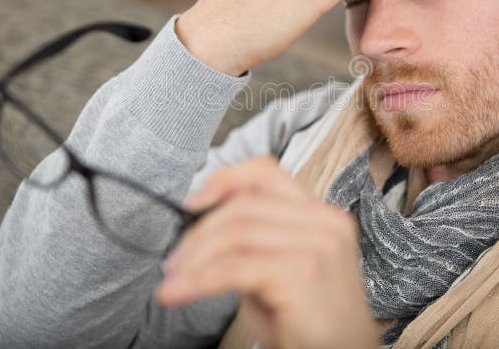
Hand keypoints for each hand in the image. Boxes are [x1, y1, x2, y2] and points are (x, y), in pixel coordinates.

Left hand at [156, 156, 379, 348]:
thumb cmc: (309, 325)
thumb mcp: (280, 272)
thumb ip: (254, 243)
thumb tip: (202, 230)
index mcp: (322, 216)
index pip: (266, 172)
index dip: (224, 179)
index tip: (192, 202)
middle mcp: (325, 223)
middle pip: (244, 206)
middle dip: (198, 233)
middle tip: (174, 261)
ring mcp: (318, 245)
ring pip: (236, 233)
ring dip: (194, 258)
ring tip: (174, 280)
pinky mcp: (303, 272)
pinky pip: (235, 267)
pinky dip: (197, 280)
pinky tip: (177, 293)